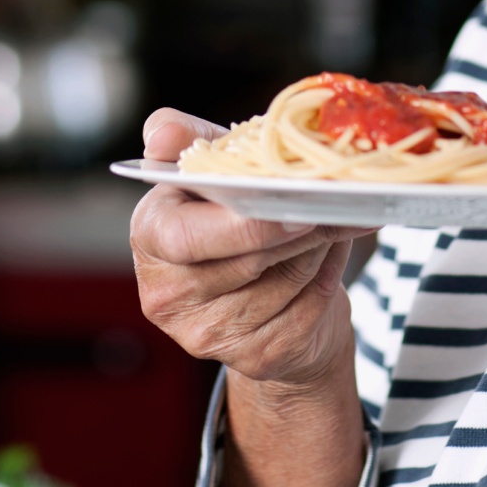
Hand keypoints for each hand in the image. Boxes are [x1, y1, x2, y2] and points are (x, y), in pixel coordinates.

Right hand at [131, 109, 358, 386]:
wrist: (259, 286)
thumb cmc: (229, 214)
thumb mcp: (208, 168)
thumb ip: (187, 141)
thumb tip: (163, 129)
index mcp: (150, 236)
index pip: (185, 238)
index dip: (242, 225)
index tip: (291, 203)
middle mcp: (167, 294)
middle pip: (249, 258)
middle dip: (299, 224)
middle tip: (336, 197)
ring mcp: (207, 334)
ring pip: (286, 280)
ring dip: (320, 244)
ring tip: (336, 215)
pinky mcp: (254, 357)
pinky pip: (307, 307)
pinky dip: (330, 272)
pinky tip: (333, 250)